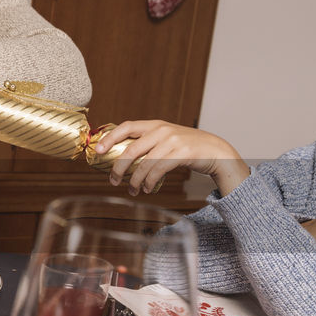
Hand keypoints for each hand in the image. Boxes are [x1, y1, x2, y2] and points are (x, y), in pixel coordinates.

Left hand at [94, 120, 248, 195]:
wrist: (216, 151)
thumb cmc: (187, 148)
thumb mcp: (167, 138)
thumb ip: (148, 143)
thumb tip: (122, 157)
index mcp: (155, 124)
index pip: (126, 127)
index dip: (110, 138)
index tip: (99, 150)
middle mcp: (162, 130)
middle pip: (131, 150)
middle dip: (119, 168)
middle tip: (113, 180)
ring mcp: (172, 141)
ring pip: (144, 164)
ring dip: (135, 181)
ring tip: (133, 190)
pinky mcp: (182, 154)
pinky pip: (158, 171)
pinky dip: (149, 183)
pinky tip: (147, 189)